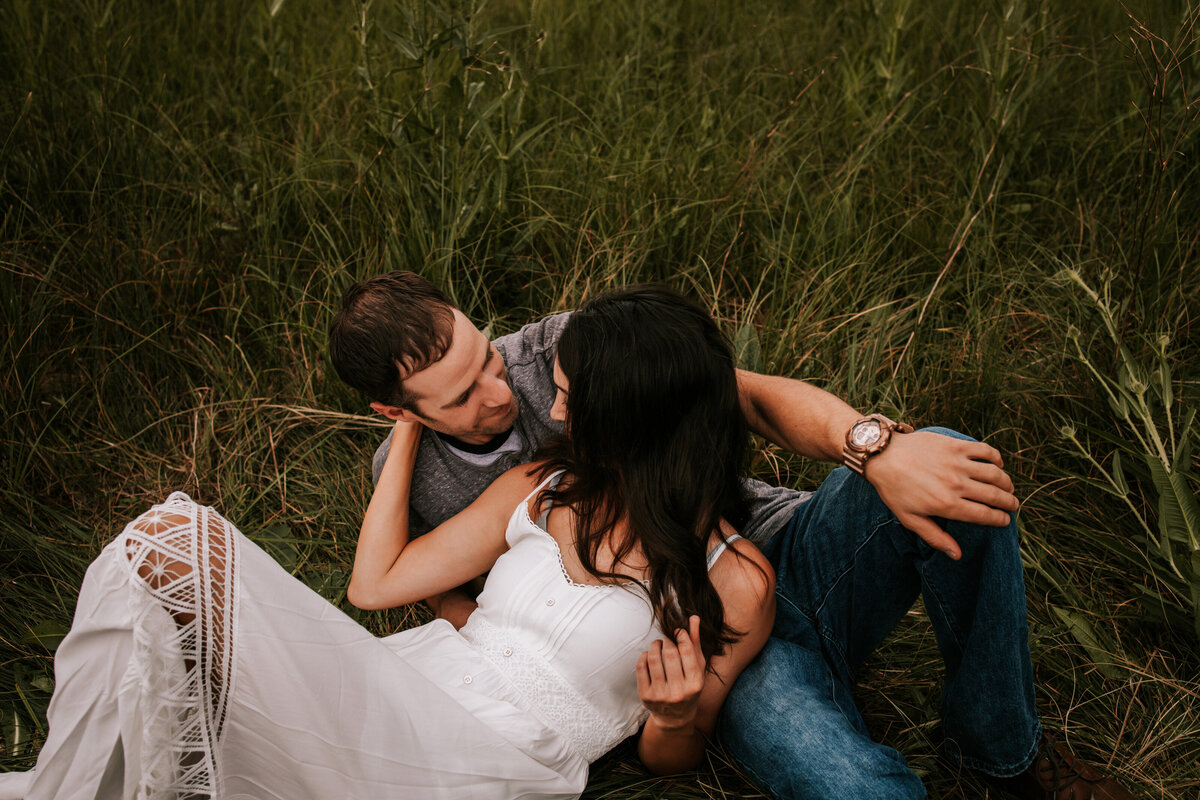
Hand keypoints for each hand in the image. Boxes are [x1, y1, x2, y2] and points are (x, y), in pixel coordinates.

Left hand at [637, 615, 705, 730]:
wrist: (674, 717)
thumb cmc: (689, 688)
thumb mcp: (697, 669)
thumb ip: (696, 643)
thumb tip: (693, 618)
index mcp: (695, 684)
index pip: (687, 651)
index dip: (681, 636)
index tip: (678, 632)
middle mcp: (678, 692)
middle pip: (669, 653)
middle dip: (667, 640)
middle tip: (667, 639)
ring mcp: (660, 695)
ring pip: (653, 658)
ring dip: (655, 645)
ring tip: (658, 644)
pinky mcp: (645, 696)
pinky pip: (641, 667)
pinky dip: (644, 656)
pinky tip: (649, 655)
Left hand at [864, 430, 1018, 559]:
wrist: (883, 455)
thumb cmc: (894, 490)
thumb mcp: (910, 519)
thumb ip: (935, 537)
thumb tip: (958, 556)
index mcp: (946, 505)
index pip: (985, 515)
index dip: (1000, 519)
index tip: (1005, 521)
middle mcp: (956, 484)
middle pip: (994, 495)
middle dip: (1009, 502)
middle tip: (1013, 505)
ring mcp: (956, 463)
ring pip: (995, 473)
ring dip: (1006, 482)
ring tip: (1008, 487)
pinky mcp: (955, 445)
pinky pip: (985, 451)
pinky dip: (996, 458)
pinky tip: (997, 464)